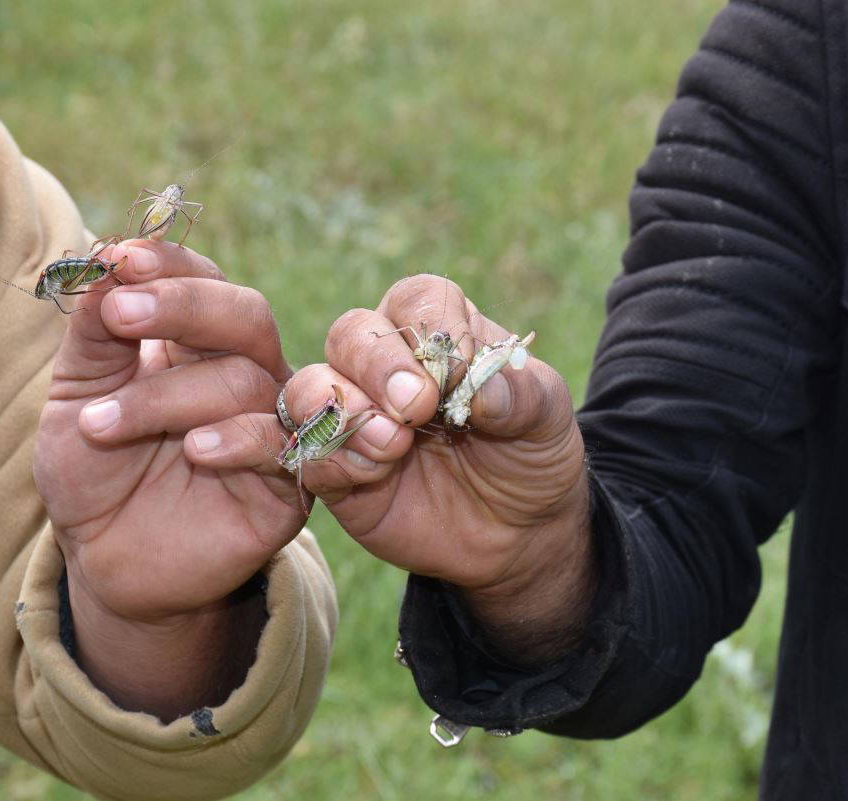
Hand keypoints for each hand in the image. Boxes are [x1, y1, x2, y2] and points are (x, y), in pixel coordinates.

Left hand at [33, 240, 298, 719]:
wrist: (106, 565)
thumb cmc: (93, 473)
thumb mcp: (75, 396)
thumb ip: (93, 333)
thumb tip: (105, 259)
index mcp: (195, 342)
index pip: (202, 279)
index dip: (169, 263)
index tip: (118, 259)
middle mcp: (243, 374)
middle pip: (245, 314)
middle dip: (184, 304)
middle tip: (122, 313)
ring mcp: (271, 426)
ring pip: (246, 380)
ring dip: (167, 393)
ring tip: (99, 425)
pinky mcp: (289, 484)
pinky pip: (281, 446)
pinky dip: (238, 439)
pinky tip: (193, 450)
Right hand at [185, 275, 593, 663]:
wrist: (517, 534)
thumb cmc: (532, 457)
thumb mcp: (547, 418)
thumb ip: (518, 392)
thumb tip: (478, 385)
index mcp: (438, 329)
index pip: (418, 301)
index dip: (428, 330)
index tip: (452, 378)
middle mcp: (384, 362)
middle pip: (352, 335)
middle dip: (375, 365)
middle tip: (414, 409)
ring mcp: (350, 412)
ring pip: (310, 388)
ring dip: (339, 411)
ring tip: (387, 446)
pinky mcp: (330, 467)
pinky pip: (300, 453)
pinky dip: (312, 458)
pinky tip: (336, 471)